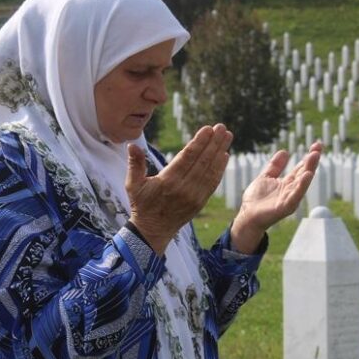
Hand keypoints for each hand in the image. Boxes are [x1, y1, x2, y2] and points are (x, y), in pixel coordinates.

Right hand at [126, 124, 232, 253]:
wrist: (153, 230)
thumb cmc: (142, 204)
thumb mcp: (133, 184)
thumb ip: (135, 163)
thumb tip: (132, 145)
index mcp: (167, 181)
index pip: (187, 157)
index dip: (199, 142)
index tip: (208, 128)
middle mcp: (183, 188)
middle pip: (202, 161)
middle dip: (213, 142)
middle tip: (222, 127)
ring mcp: (194, 196)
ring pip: (210, 170)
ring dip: (220, 152)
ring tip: (227, 136)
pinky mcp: (200, 202)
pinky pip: (213, 183)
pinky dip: (220, 169)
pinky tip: (225, 156)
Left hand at [231, 142, 322, 253]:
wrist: (247, 216)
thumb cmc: (256, 199)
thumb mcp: (266, 177)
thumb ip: (275, 166)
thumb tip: (285, 151)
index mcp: (288, 183)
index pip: (301, 167)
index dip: (309, 156)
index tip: (317, 145)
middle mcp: (291, 190)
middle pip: (304, 173)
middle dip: (312, 160)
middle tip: (318, 147)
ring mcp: (289, 199)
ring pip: (302, 183)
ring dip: (309, 169)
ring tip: (314, 156)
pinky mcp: (285, 207)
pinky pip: (295, 196)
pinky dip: (301, 186)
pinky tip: (307, 175)